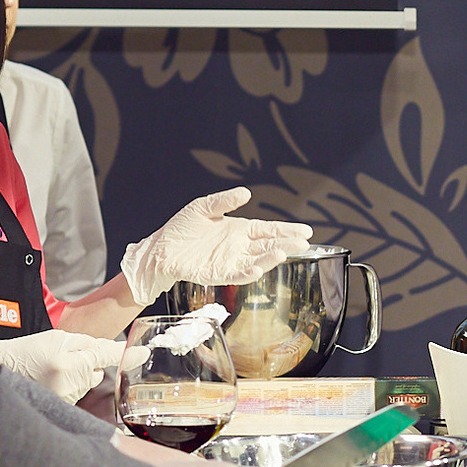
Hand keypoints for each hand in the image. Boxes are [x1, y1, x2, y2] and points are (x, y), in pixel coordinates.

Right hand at [0, 330, 124, 401]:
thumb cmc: (27, 352)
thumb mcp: (57, 338)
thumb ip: (88, 344)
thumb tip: (114, 350)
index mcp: (69, 363)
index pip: (105, 356)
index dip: (126, 355)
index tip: (144, 353)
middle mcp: (69, 384)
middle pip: (95, 372)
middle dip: (86, 365)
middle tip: (60, 360)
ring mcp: (65, 400)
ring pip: (86, 383)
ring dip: (77, 376)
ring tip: (51, 371)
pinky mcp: (61, 408)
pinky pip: (77, 393)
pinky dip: (70, 388)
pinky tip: (51, 383)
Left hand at [118, 187, 312, 303]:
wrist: (160, 249)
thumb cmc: (181, 229)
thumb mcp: (203, 207)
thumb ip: (224, 200)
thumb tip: (246, 192)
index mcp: (238, 229)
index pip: (268, 229)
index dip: (286, 230)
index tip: (305, 231)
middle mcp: (238, 246)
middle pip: (268, 245)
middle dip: (287, 244)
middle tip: (304, 243)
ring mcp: (230, 261)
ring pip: (256, 260)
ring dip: (270, 258)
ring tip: (283, 252)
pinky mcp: (218, 274)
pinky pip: (237, 274)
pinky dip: (248, 272)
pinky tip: (258, 268)